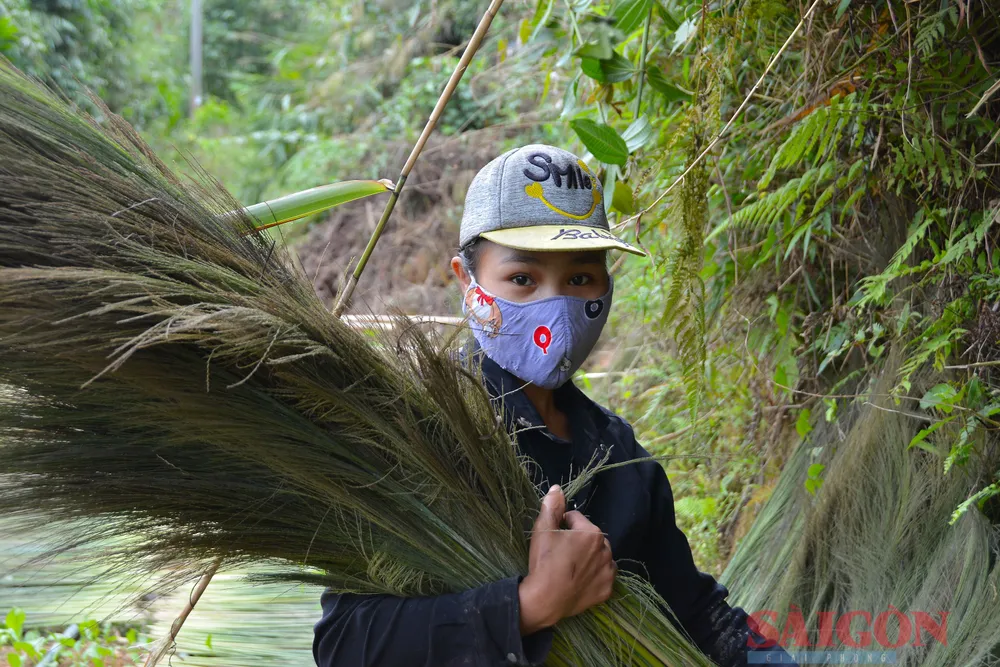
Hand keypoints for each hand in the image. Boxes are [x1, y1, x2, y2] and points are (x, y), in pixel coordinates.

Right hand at [518, 484, 616, 634]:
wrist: (545, 599)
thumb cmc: (544, 562)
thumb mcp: (543, 530)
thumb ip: (552, 506)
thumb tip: (557, 488)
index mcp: (592, 533)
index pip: (576, 519)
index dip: (561, 525)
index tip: (553, 537)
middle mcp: (606, 551)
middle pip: (591, 537)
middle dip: (578, 540)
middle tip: (561, 552)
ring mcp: (608, 572)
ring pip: (599, 556)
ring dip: (589, 557)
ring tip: (570, 566)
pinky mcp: (607, 590)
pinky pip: (602, 576)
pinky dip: (594, 576)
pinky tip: (579, 579)